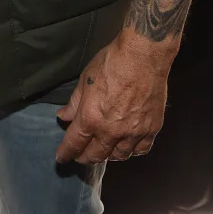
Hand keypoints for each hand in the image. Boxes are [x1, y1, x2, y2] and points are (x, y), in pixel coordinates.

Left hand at [55, 32, 171, 165]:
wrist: (142, 56)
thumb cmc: (110, 62)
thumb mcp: (85, 79)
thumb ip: (74, 102)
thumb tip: (64, 117)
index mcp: (91, 118)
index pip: (74, 144)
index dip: (66, 153)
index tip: (61, 158)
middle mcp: (111, 131)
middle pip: (96, 155)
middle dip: (85, 157)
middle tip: (81, 156)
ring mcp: (133, 132)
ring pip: (119, 156)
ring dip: (108, 155)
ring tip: (104, 150)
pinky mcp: (151, 129)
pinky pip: (141, 149)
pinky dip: (132, 151)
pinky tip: (127, 146)